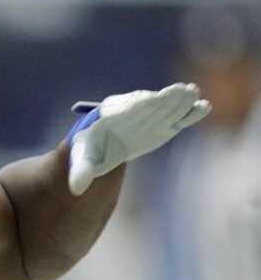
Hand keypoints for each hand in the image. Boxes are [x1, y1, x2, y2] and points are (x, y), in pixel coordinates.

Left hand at [68, 83, 210, 195]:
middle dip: (164, 99)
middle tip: (182, 90)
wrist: (102, 144)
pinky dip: (189, 114)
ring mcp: (149, 118)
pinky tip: (204, 107)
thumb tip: (75, 188)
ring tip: (194, 93)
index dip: (139, 104)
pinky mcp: (163, 125)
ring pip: (165, 108)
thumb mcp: (82, 160)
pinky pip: (177, 118)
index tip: (152, 98)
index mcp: (110, 117)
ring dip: (179, 101)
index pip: (127, 109)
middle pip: (150, 105)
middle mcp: (131, 113)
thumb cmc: (90, 151)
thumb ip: (80, 171)